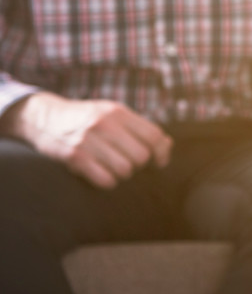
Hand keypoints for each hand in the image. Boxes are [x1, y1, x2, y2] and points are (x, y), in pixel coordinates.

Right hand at [2, 92, 171, 188]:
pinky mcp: (74, 156)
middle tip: (128, 163)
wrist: (43, 117)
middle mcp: (105, 124)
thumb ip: (139, 128)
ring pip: (125, 169)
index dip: (161, 152)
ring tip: (113, 167)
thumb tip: (167, 146)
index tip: (159, 162)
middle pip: (141, 156)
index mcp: (118, 112)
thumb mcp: (112, 114)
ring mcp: (88, 140)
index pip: (154, 135)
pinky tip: (101, 174)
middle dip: (139, 165)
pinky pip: (105, 179)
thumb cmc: (86, 118)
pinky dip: (107, 181)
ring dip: (122, 174)